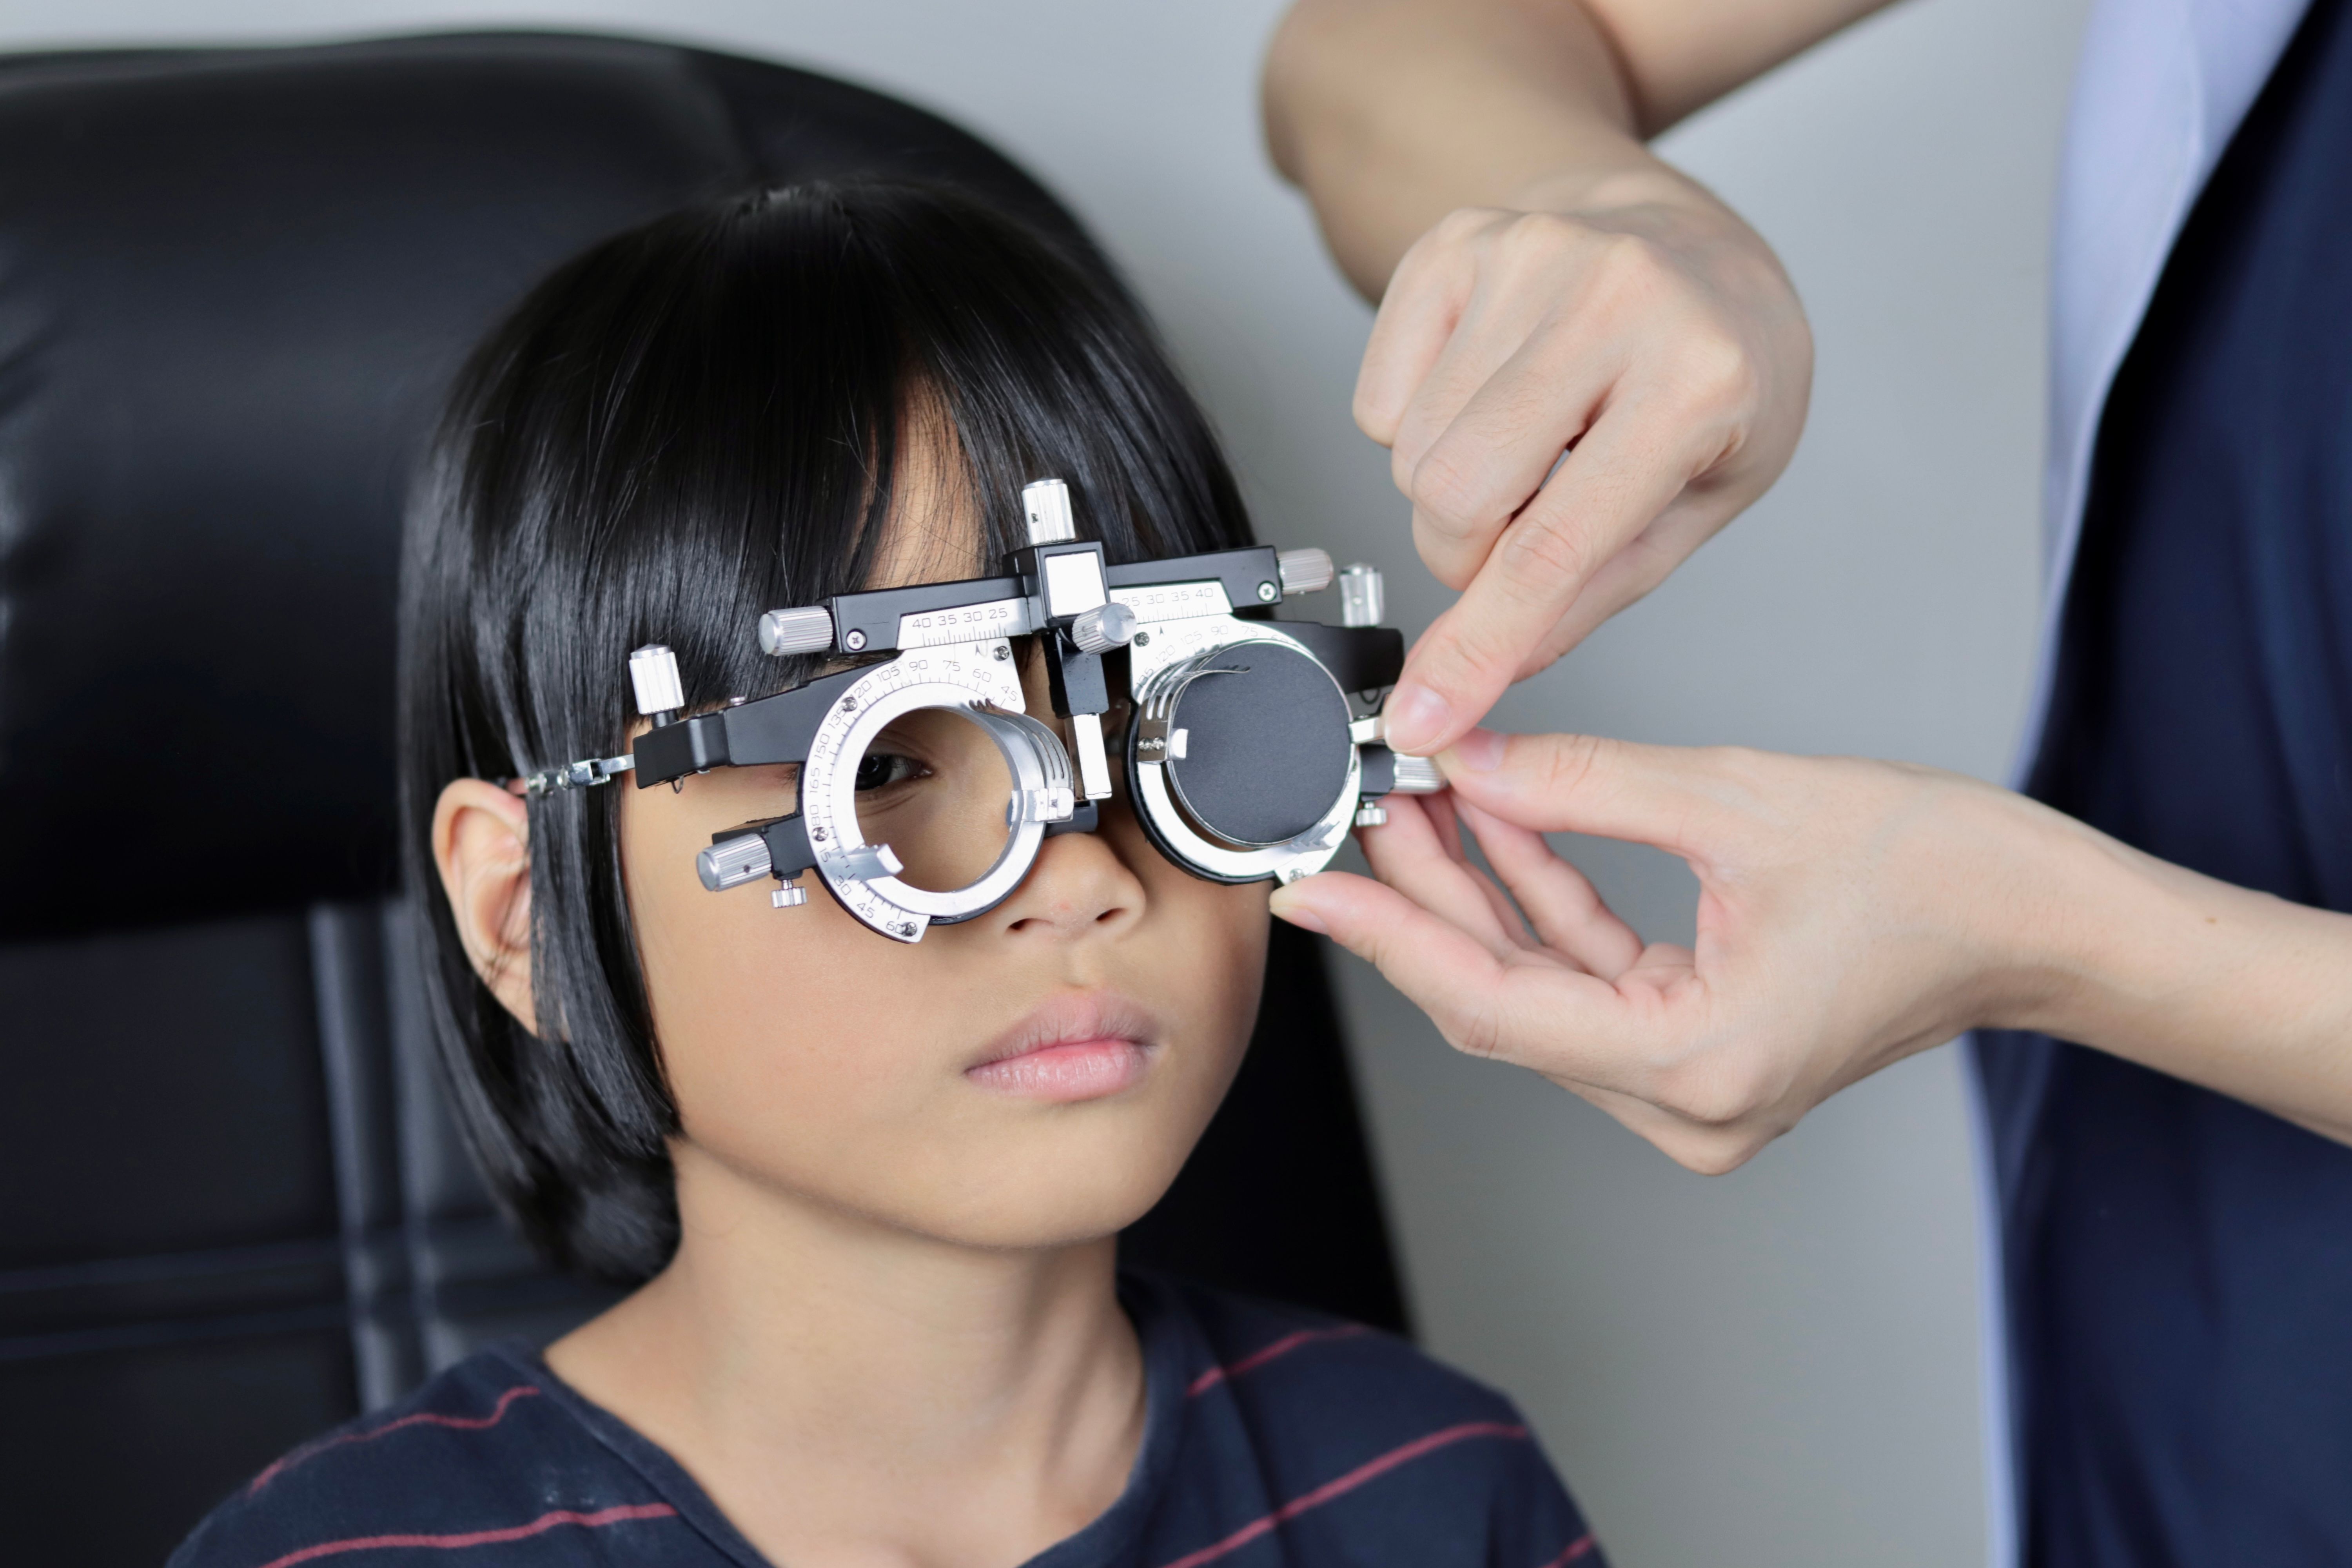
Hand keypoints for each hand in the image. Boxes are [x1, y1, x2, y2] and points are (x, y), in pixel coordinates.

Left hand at [1268, 730, 2071, 1171]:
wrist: (2038, 917)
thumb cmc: (1939, 872)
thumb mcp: (1736, 798)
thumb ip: (1580, 784)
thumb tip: (1466, 759)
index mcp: (1699, 1066)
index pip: (1492, 1002)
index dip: (1389, 938)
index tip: (1309, 891)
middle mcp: (1688, 1104)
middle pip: (1503, 999)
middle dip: (1426, 899)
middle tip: (1362, 808)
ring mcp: (1694, 1088)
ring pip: (1538, 987)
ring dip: (1479, 893)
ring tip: (1422, 795)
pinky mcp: (1700, 1051)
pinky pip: (1589, 979)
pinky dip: (1542, 904)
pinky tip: (1498, 824)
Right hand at [1365, 191, 1811, 754]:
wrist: (1688, 237)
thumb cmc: (1716, 368)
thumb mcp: (1709, 494)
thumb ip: (1601, 587)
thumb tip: (1490, 668)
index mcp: (1696, 374)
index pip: (1553, 545)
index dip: (1478, 646)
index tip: (1424, 716)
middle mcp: (1610, 296)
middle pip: (1453, 493)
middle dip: (1465, 554)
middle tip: (1521, 537)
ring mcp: (1523, 253)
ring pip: (1409, 451)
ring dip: (1450, 489)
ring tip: (1525, 451)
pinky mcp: (1454, 244)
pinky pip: (1378, 398)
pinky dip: (1416, 425)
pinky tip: (1487, 398)